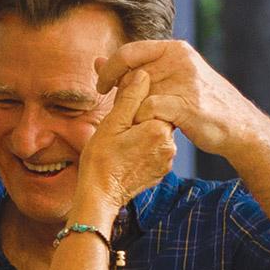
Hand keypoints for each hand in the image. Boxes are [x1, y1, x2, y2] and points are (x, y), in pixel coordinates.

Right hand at [74, 67, 177, 210]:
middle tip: (118, 129)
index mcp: (159, 129)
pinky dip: (142, 149)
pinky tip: (126, 154)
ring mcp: (167, 160)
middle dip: (138, 119)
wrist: (100, 196)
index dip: (135, 103)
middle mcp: (170, 144)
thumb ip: (130, 97)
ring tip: (120, 143)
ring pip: (154, 135)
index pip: (154, 103)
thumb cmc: (101, 160)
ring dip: (140, 134)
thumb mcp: (112, 123)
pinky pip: (154, 151)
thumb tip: (142, 73)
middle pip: (155, 118)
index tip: (120, 113)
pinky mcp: (162, 171)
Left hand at [100, 39, 269, 165]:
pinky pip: (149, 111)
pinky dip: (144, 122)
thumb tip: (96, 61)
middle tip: (127, 111)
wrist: (238, 126)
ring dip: (134, 113)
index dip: (109, 70)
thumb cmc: (197, 103)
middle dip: (122, 96)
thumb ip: (133, 70)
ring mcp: (186, 81)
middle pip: (130, 77)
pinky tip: (152, 129)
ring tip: (145, 122)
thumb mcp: (167, 79)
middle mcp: (180, 60)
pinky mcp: (188, 103)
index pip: (128, 52)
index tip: (102, 87)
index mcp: (175, 49)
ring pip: (138, 96)